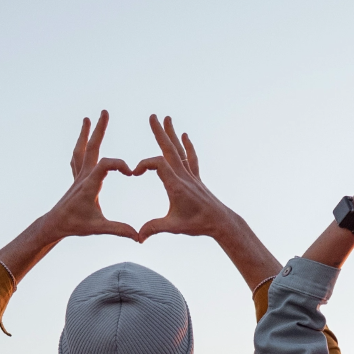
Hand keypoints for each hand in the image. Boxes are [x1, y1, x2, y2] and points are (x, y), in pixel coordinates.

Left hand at [36, 110, 142, 241]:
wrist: (54, 225)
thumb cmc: (75, 225)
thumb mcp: (99, 228)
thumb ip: (119, 230)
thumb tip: (138, 236)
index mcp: (90, 185)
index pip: (105, 164)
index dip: (119, 164)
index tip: (131, 173)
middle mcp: (83, 176)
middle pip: (91, 147)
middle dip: (98, 130)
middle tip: (104, 112)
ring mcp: (78, 176)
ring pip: (81, 150)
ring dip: (85, 134)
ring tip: (87, 119)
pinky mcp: (76, 179)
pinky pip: (77, 159)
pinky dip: (81, 148)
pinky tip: (82, 143)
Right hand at [132, 114, 282, 289]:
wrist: (220, 222)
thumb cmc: (197, 224)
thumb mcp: (172, 227)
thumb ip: (153, 228)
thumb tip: (137, 236)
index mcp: (176, 185)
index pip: (158, 164)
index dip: (144, 164)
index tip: (134, 173)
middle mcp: (184, 176)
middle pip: (169, 149)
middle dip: (159, 132)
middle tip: (152, 116)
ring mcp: (190, 176)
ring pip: (179, 150)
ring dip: (171, 133)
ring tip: (166, 118)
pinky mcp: (195, 178)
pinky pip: (190, 158)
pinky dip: (187, 145)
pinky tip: (184, 135)